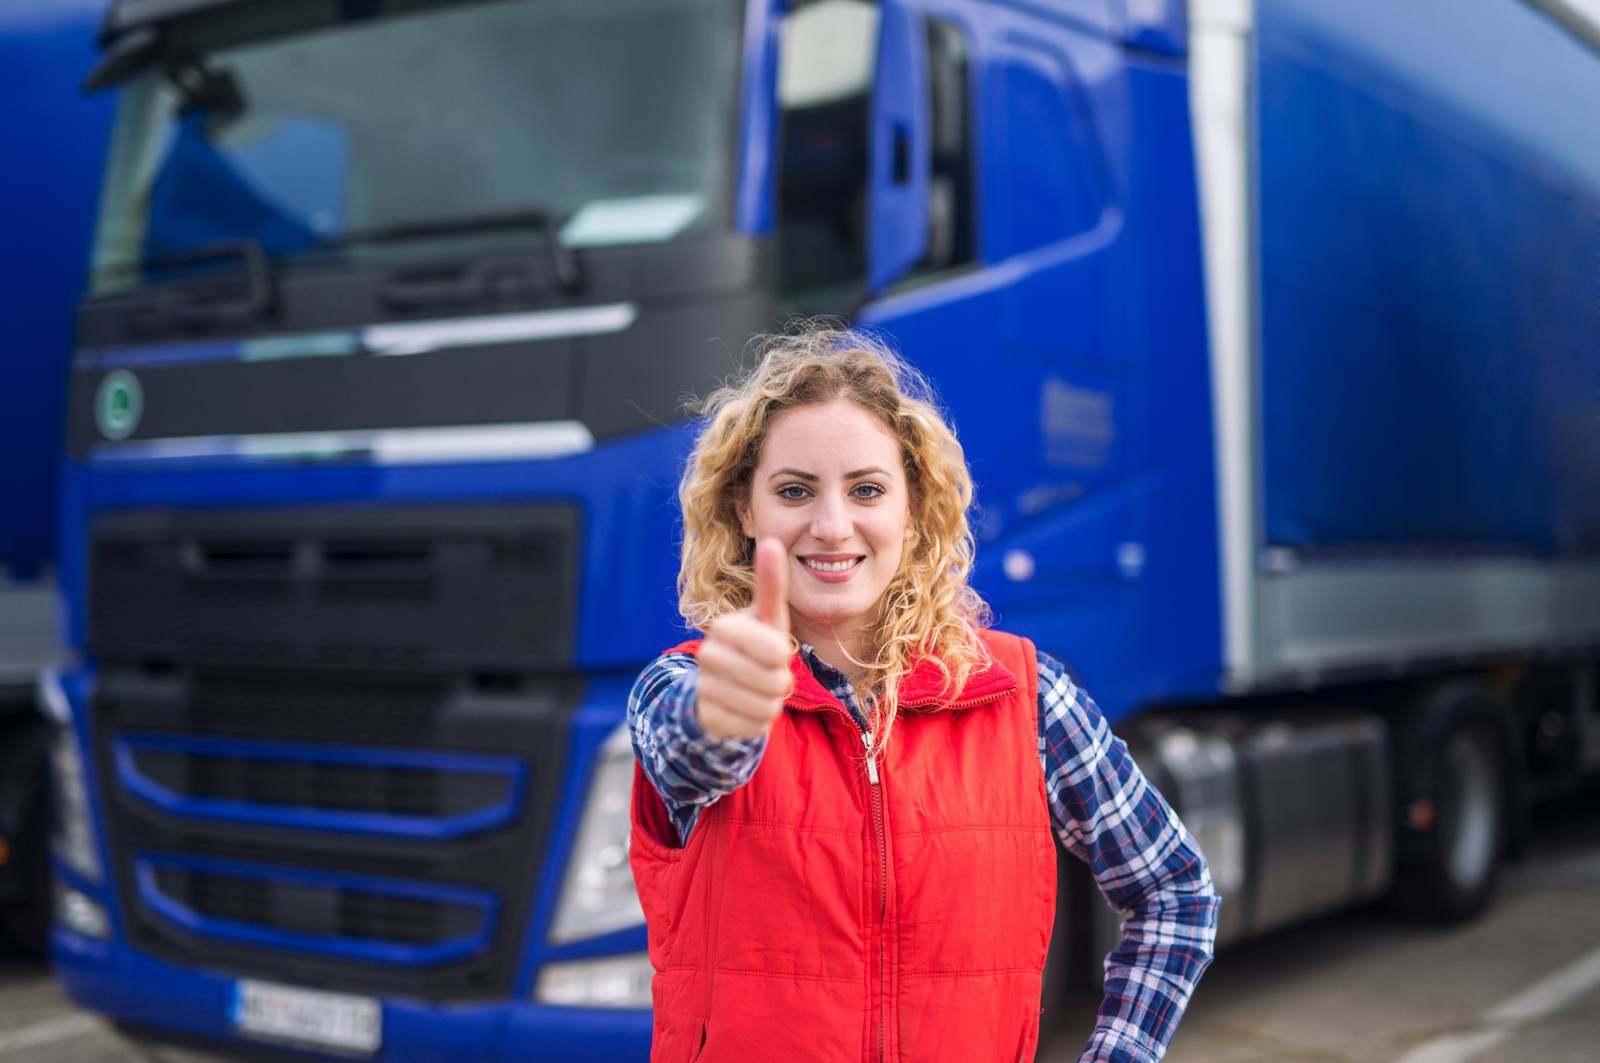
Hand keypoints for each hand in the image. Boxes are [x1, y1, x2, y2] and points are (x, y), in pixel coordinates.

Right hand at [696, 538, 790, 739]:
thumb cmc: (754, 645)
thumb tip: (770, 540)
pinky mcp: (707, 718)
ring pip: (765, 707)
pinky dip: (758, 722)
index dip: (782, 655)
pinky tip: (745, 708)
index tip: (773, 650)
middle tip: (767, 674)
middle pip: (774, 681)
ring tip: (757, 690)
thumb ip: (770, 583)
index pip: (775, 650)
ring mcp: (704, 688)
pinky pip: (753, 727)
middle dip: (780, 682)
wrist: (721, 686)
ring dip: (771, 702)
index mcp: (724, 627)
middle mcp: (708, 655)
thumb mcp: (767, 617)